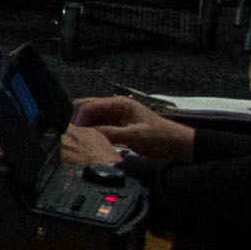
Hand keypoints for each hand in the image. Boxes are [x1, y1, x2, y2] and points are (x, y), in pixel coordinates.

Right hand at [65, 94, 194, 168]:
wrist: (178, 146)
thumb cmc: (162, 137)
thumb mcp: (134, 136)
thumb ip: (108, 133)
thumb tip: (85, 134)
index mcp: (119, 104)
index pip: (88, 106)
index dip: (78, 120)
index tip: (72, 134)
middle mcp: (115, 107)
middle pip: (86, 109)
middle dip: (78, 122)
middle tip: (75, 138)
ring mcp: (116, 117)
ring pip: (91, 119)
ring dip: (85, 129)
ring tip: (82, 143)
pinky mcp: (118, 127)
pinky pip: (99, 128)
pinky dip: (93, 135)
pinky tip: (92, 144)